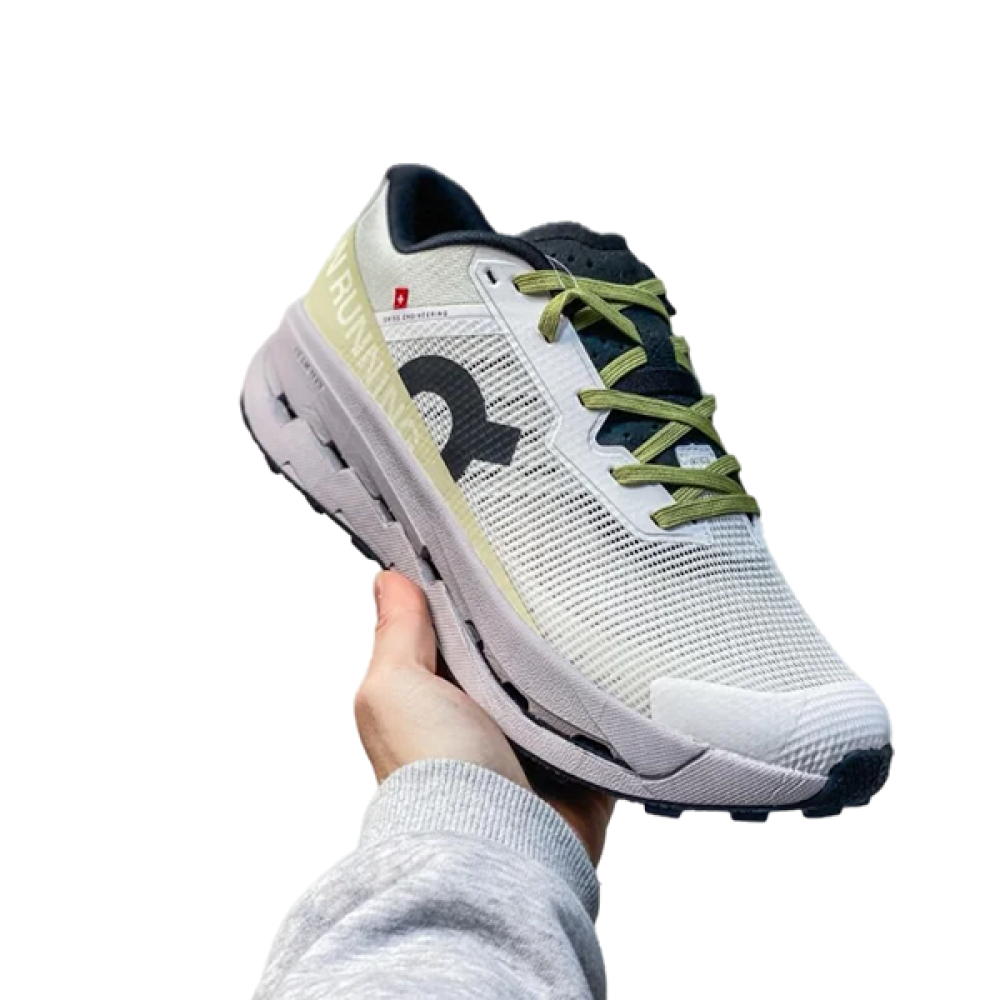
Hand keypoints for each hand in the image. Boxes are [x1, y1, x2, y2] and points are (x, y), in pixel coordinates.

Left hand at [354, 570, 613, 863]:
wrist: (495, 844)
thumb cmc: (432, 772)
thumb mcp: (393, 686)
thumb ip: (396, 632)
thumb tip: (389, 580)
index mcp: (435, 696)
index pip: (455, 630)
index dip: (469, 595)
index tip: (492, 554)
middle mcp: (482, 718)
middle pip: (512, 652)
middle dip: (530, 625)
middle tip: (553, 580)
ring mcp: (532, 742)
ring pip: (561, 682)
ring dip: (573, 661)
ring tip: (592, 618)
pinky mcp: (580, 765)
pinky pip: (605, 720)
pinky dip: (613, 701)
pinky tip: (621, 669)